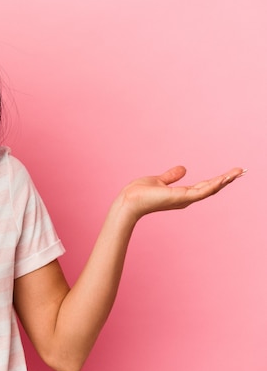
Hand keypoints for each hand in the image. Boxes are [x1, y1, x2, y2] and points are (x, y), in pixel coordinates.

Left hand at [116, 165, 245, 219]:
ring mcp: (184, 199)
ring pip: (209, 189)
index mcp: (181, 194)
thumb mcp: (158, 180)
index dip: (218, 179)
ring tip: (238, 172)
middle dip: (227, 180)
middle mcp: (186, 198)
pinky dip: (213, 185)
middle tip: (242, 171)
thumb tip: (183, 169)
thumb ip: (171, 176)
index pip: (204, 186)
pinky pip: (201, 191)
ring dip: (224, 181)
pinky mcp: (180, 198)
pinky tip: (223, 179)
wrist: (128, 201)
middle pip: (211, 188)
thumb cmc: (139, 193)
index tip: (231, 173)